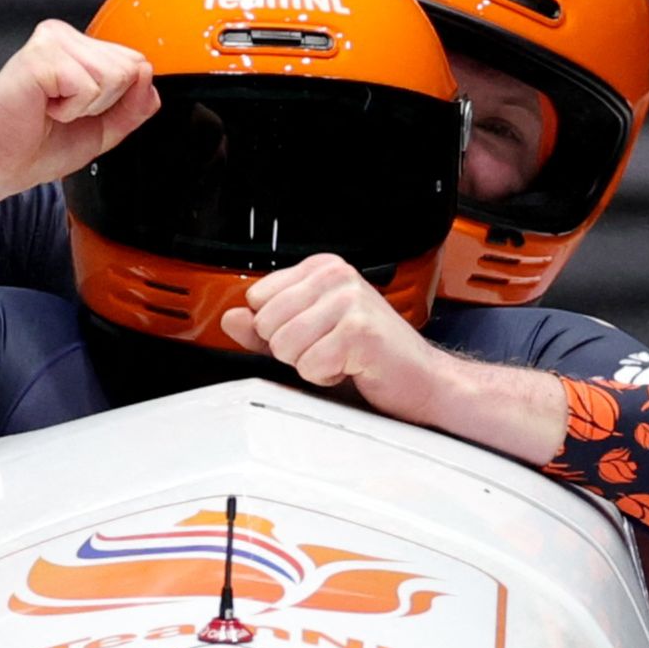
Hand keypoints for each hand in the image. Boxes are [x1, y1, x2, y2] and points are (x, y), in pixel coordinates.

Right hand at [0, 19, 159, 199]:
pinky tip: (45, 108)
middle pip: (129, 67)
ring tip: (54, 110)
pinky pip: (88, 86)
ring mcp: (52, 42)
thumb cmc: (38, 145)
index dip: (119, 100)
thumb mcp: (104, 129)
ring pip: (113, 76)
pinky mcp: (40, 56)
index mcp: (80, 48)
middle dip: (104, 103)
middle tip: (64, 111)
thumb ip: (134, 106)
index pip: (136, 62)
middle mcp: (65, 37)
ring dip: (86, 107)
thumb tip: (149, 78)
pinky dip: (71, 109)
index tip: (81, 111)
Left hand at [220, 255, 444, 419]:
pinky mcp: (358, 330)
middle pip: (266, 322)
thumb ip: (265, 329)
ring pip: (284, 345)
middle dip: (292, 349)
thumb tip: (230, 318)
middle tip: (329, 348)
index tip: (313, 331)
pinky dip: (327, 377)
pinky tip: (353, 366)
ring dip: (310, 364)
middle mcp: (336, 276)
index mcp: (322, 268)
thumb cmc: (370, 355)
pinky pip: (309, 365)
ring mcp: (349, 300)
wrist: (419, 378)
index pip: (257, 296)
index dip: (277, 327)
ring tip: (341, 357)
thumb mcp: (309, 336)